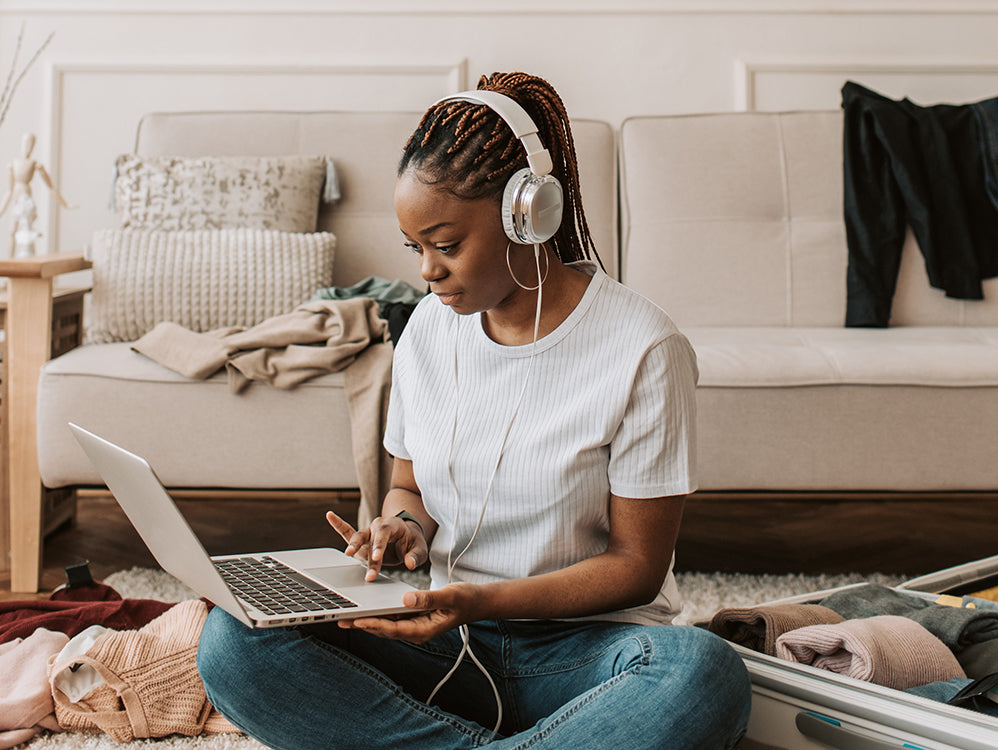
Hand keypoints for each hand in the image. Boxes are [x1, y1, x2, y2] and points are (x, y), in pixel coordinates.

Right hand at [326, 511, 427, 581]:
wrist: (406, 535)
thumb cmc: (412, 541)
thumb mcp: (419, 548)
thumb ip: (416, 556)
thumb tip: (410, 563)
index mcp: (393, 525)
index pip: (384, 534)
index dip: (380, 545)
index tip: (377, 557)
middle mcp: (378, 526)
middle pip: (371, 540)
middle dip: (370, 555)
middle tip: (370, 570)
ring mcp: (368, 532)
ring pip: (358, 537)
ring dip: (353, 546)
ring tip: (348, 554)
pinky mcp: (362, 539)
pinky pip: (348, 530)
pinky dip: (338, 524)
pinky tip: (329, 515)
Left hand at [337, 583, 480, 643]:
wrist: (478, 602)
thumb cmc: (466, 599)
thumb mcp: (449, 595)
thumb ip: (428, 598)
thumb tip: (406, 599)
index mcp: (424, 629)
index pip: (394, 629)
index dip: (375, 624)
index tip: (358, 620)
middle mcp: (417, 631)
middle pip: (385, 629)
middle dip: (363, 624)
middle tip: (341, 619)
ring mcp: (415, 626)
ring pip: (387, 625)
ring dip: (367, 621)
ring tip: (346, 616)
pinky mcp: (415, 619)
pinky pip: (393, 619)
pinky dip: (379, 614)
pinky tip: (367, 610)